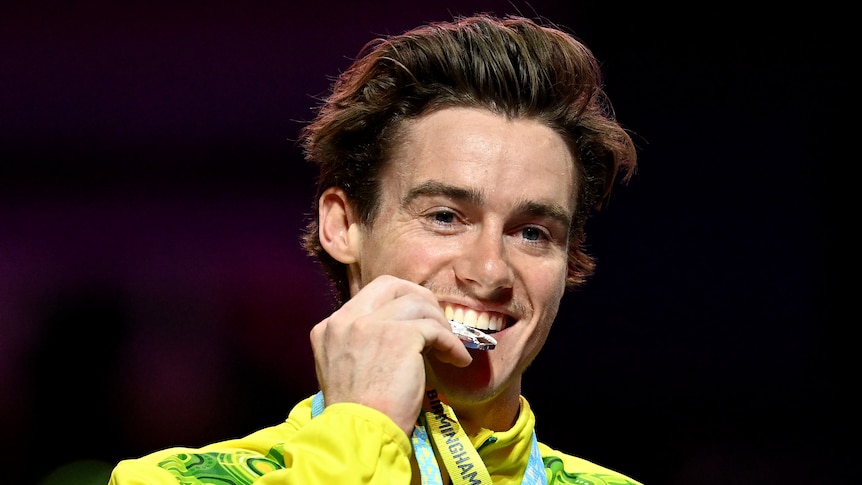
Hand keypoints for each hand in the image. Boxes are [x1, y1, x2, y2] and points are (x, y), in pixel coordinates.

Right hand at [309, 275, 472, 434]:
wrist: (360, 434)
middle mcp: (346, 320)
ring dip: (439, 323)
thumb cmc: (358, 415)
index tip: (415, 323)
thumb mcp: (345, 371)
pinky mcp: (400, 336)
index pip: (370, 296)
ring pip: (418, 302)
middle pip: (391, 285)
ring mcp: (371, 324)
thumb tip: (400, 333)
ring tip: (449, 347)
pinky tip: (458, 360)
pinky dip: (452, 343)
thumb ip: (361, 346)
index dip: (398, 305)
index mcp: (329, 328)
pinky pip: (435, 329)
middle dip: (419, 298)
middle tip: (436, 323)